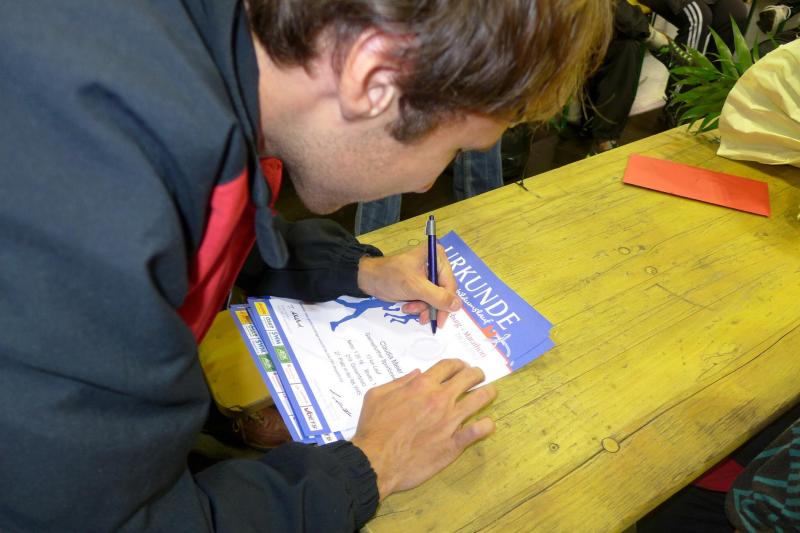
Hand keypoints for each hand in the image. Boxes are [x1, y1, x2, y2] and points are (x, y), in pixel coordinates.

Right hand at [351, 359, 496, 499]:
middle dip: (476, 373)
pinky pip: (478, 430)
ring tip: (490, 393)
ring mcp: (449, 421)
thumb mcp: (376, 395)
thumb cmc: (373, 428)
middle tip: (478, 377)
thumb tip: (416, 374)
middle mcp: (439, 399)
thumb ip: (398, 381)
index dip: (458, 363)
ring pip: (479, 399)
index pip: (449, 366)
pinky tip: (486, 424)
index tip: (462, 367)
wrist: (376, 461)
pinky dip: (486, 425)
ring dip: (488, 393)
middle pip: (468, 377)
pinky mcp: (453, 443)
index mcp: (421, 386)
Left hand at [357, 243, 460, 327]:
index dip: (447, 303)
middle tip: (422, 317)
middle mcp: (436, 264)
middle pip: (444, 293)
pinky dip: (419, 307)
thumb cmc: (391, 276)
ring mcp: (429, 276)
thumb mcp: (415, 287)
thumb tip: (458, 306)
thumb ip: (437, 297)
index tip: (441, 319)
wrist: (368, 279)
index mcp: (437, 256)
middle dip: (431, 306)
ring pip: (436, 299)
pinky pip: (427, 300)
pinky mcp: (421, 285)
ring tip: (409, 309)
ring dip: (423, 308)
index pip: (450, 283)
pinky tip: (407, 307)